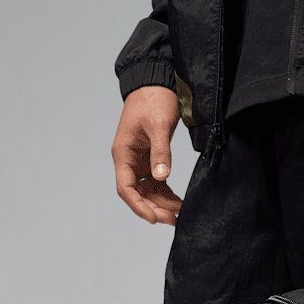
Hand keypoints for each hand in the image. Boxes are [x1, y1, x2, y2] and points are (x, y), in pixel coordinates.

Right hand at [112, 85, 183, 224]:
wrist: (157, 83)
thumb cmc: (153, 100)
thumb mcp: (158, 125)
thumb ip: (160, 152)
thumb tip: (162, 177)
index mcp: (123, 153)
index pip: (126, 188)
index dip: (138, 206)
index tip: (154, 219)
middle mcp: (129, 160)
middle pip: (138, 194)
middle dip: (154, 209)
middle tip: (175, 220)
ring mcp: (140, 162)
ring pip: (148, 192)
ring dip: (162, 205)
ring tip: (180, 215)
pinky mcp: (151, 160)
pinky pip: (157, 184)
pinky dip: (167, 195)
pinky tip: (179, 204)